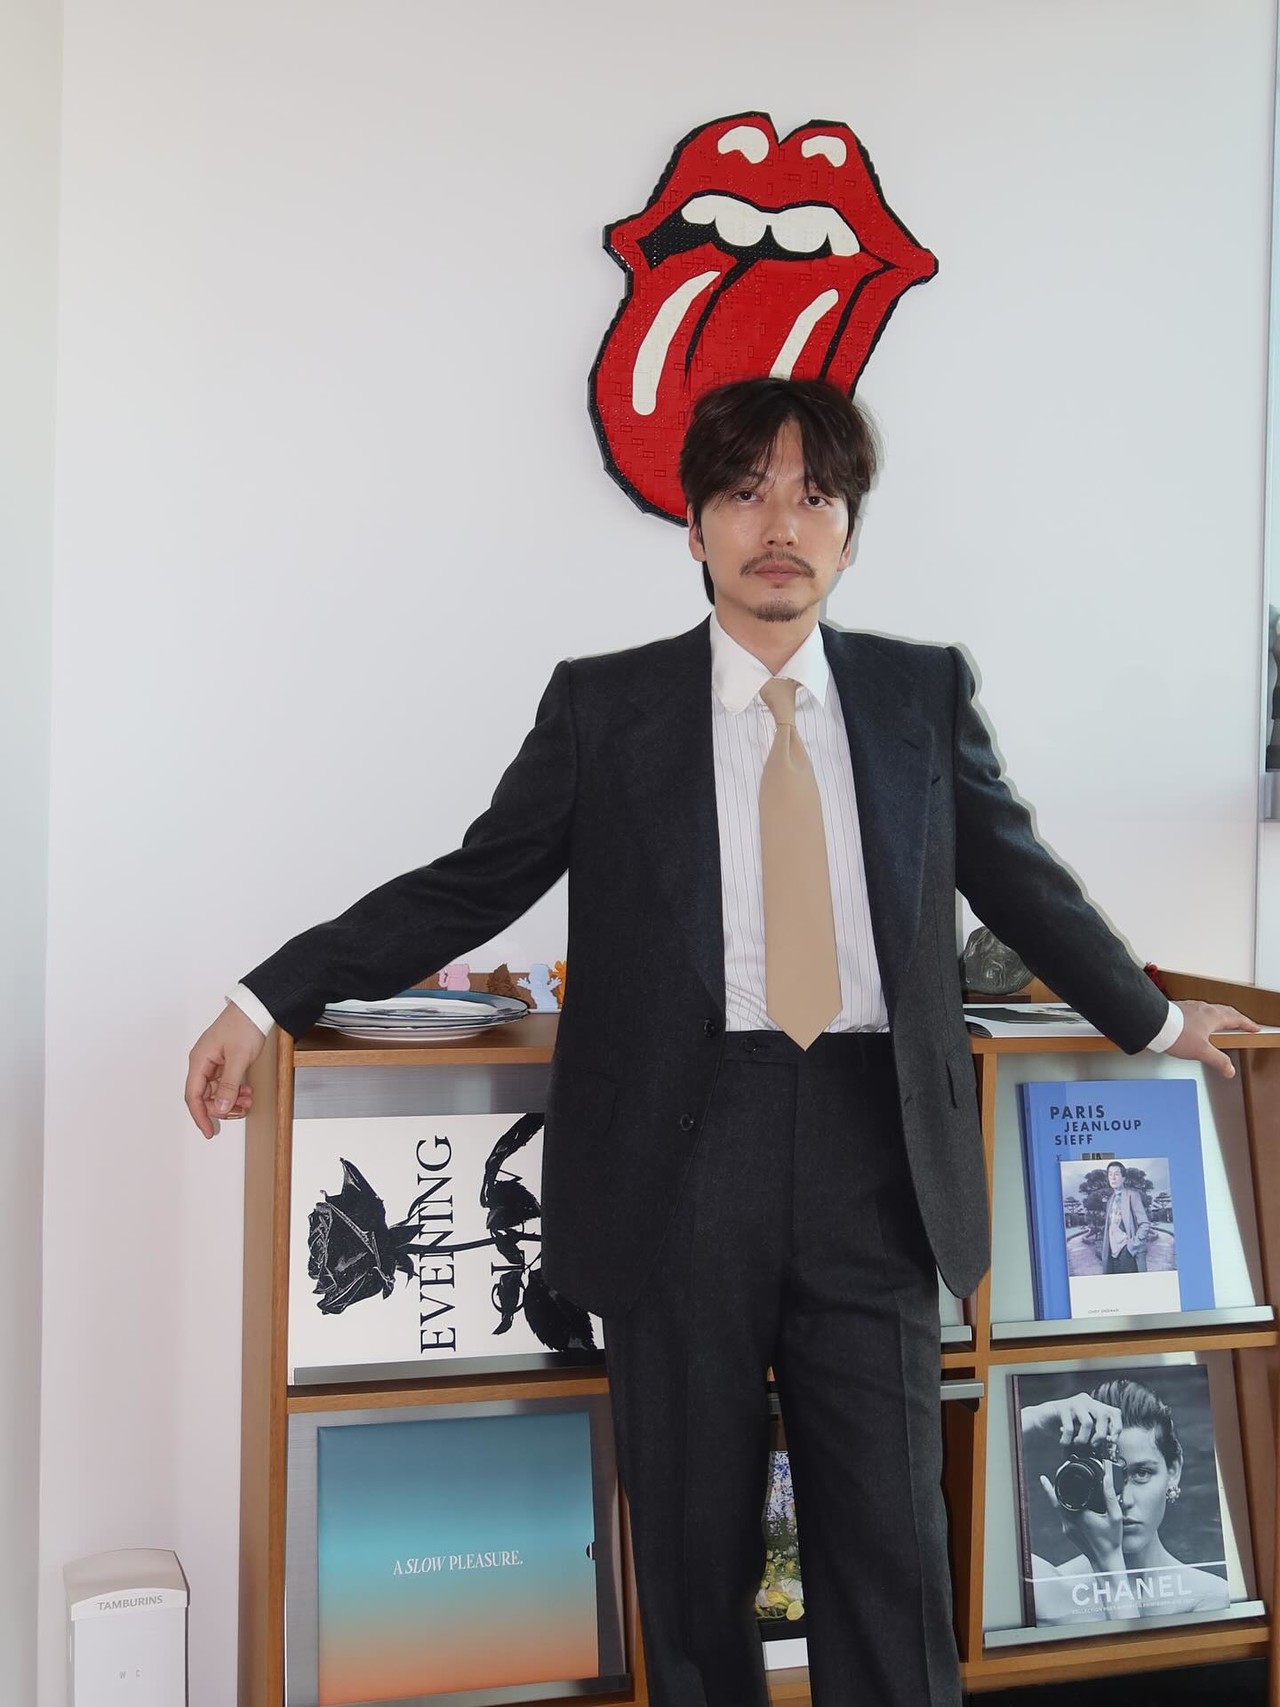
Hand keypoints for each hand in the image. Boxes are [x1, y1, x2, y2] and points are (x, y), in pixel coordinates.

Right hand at [185, 1003, 267, 1137]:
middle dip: (221, 1107)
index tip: (208, 1131)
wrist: (255, 1007)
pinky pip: (225, 1082)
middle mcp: (203, 1062)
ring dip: (231, 1099)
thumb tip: (221, 1107)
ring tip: (247, 1100)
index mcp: (200, 1061)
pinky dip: (235, 1090)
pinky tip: (247, 1091)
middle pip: (204, 1095)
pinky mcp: (224, 1061)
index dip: (200, 1116)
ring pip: (217, 1090)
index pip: (193, 1096)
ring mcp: (213, 1062)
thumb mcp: (239, 1058)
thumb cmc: (244, 1025)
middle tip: (239, 1110)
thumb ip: (229, 1084)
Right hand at [1022, 1391, 1122, 1449]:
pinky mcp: (1062, 1406)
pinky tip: (1064, 1442)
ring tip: (1077, 1443)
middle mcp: (1087, 1401)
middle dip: (1101, 1434)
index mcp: (1095, 1406)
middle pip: (1103, 1415)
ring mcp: (1074, 1402)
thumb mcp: (1084, 1429)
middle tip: (1093, 1444)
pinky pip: (1070, 1427)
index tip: (1112, 1441)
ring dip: (1084, 1438)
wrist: (1042, 1419)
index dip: (1117, 1427)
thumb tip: (1110, 1446)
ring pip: (1088, 1422)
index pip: (1114, 1412)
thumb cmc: (1065, 1425)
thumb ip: (1096, 1433)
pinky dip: (1068, 1439)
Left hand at [1038, 1461, 1124, 1578]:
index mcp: (1079, 1514)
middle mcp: (1069, 1520)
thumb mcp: (1115, 1516)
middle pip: (1055, 1497)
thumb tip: (1107, 1478)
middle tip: (1060, 1472)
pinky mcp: (1067, 1532)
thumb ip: (1110, 1496)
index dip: (1057, 1479)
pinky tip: (1068, 1500)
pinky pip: (1061, 1514)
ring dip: (1056, 1494)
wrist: (1106, 1561)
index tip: (1060, 1469)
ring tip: (1059, 1482)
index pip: (1062, 1491)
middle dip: (1054, 1484)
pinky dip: (1062, 1505)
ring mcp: (1066, 1527)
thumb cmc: (1111, 1541)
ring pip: (1056, 1506)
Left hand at [1165, 1000, 1260, 1079]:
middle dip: (1235, 1018)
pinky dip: (1205, 1017)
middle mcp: (1203, 1008)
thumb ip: (1218, 1061)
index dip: (1247, 1024)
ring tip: (1221, 1024)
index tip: (1254, 1027)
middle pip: (1225, 1011)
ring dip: (1219, 1016)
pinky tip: (1197, 1024)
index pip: (1236, 1019)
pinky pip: (1197, 1011)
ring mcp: (1190, 1007)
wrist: (1152, 1023)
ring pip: (1211, 1010)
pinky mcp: (1179, 1009)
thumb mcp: (1201, 1051)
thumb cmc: (1175, 1033)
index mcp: (1213, 1016)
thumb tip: (1229, 1070)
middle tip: (1241, 1023)